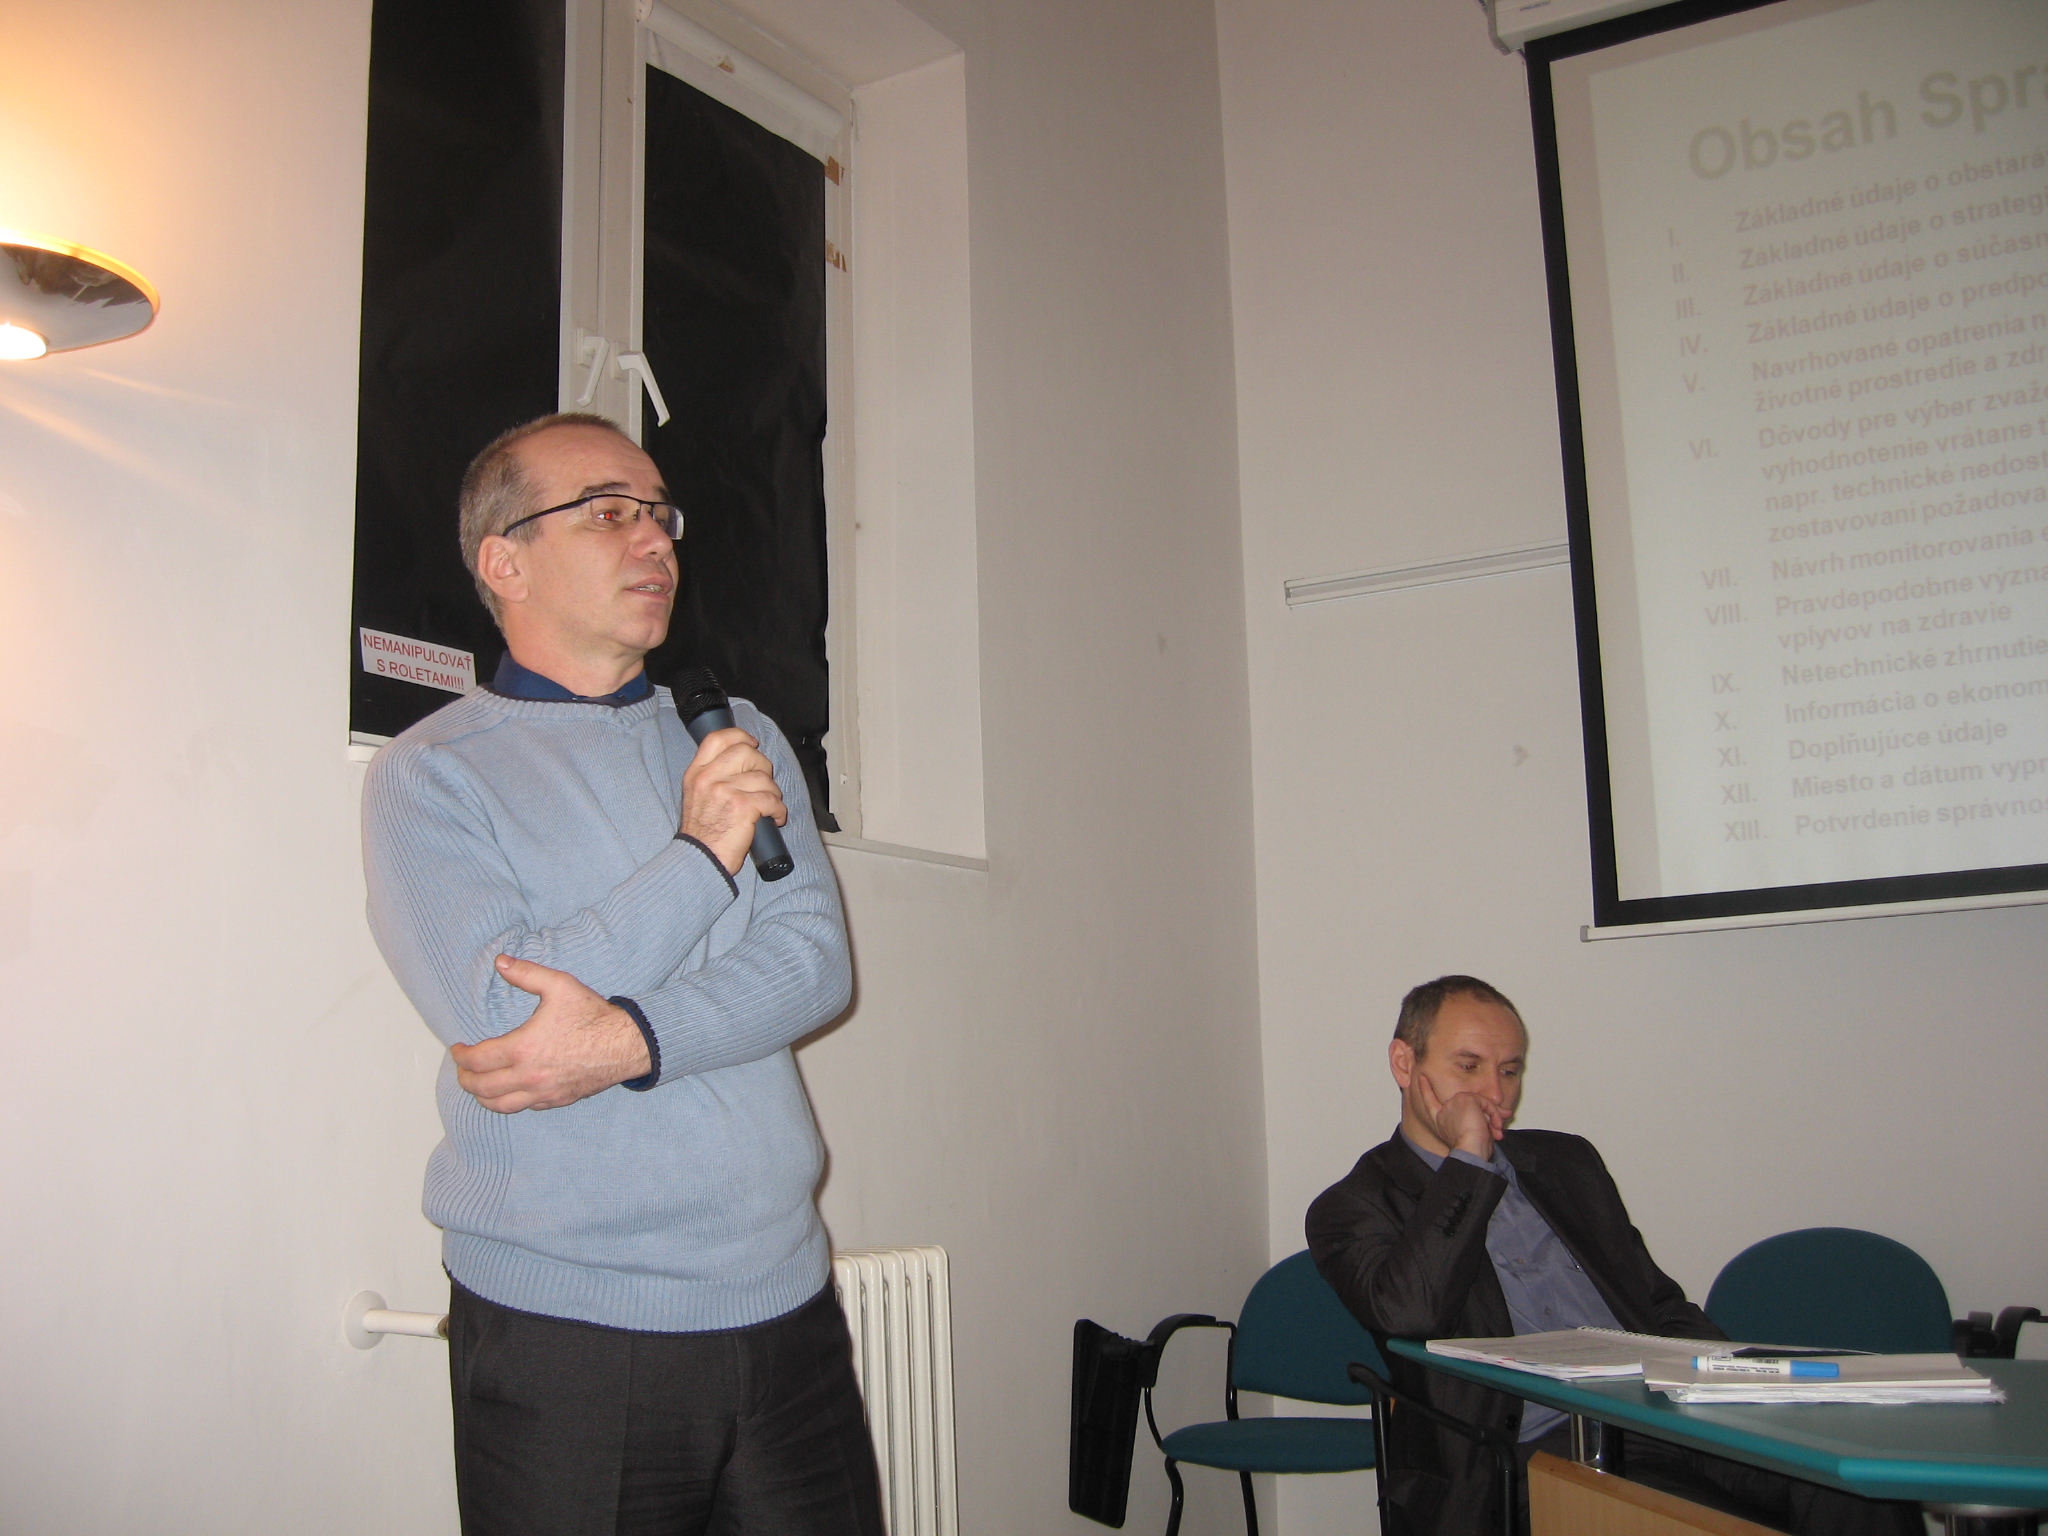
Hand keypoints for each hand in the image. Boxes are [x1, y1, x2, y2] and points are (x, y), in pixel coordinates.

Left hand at [450, 955, 651, 1112]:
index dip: (460, 1056)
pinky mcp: (556, 1100)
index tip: (457, 1049)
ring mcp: (542, 1092)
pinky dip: (508, 1101)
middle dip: (465, 1078)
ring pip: (499, 1105)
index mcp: (522, 1049)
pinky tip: (508, 1091)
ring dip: (482, 1096)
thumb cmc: (593, 1015)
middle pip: (481, 1087)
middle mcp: (528, 1076)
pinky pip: (523, 1107)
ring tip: (478, 1085)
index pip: (477, 1060)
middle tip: (463, 1068)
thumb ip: (526, 973)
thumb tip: (500, 962)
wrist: (625, 1044)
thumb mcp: (559, 985)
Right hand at [680, 726, 786, 873]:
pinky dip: (778, 811)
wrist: (700, 859)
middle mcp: (708, 778)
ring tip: (768, 807)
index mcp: (696, 773)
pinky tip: (773, 819)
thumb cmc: (702, 834)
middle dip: (763, 768)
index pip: (718, 739)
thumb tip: (741, 762)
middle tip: (763, 785)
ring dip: (773, 793)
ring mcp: (725, 791)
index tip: (752, 744)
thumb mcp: (696, 796)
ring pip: (764, 778)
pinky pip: (772, 799)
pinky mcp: (743, 807)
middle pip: (747, 753)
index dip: (740, 736)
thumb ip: (712, 777)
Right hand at [1418, 1072, 1507, 1159]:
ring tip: (1499, 1129)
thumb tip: (1505, 1112)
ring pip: (1479, 1102)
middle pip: (1469, 1102)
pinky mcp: (1464, 1099)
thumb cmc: (1472, 1150)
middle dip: (1489, 1110)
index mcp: (1440, 1121)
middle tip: (1505, 1115)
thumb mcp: (1476, 1134)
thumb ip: (1485, 1120)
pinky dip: (1494, 1114)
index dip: (1425, 1090)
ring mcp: (1452, 1103)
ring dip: (1494, 1115)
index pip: (1430, 1102)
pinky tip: (1496, 1126)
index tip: (1421, 1078)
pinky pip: (1485, 1102)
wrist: (1469, 1151)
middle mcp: (1443, 1112)